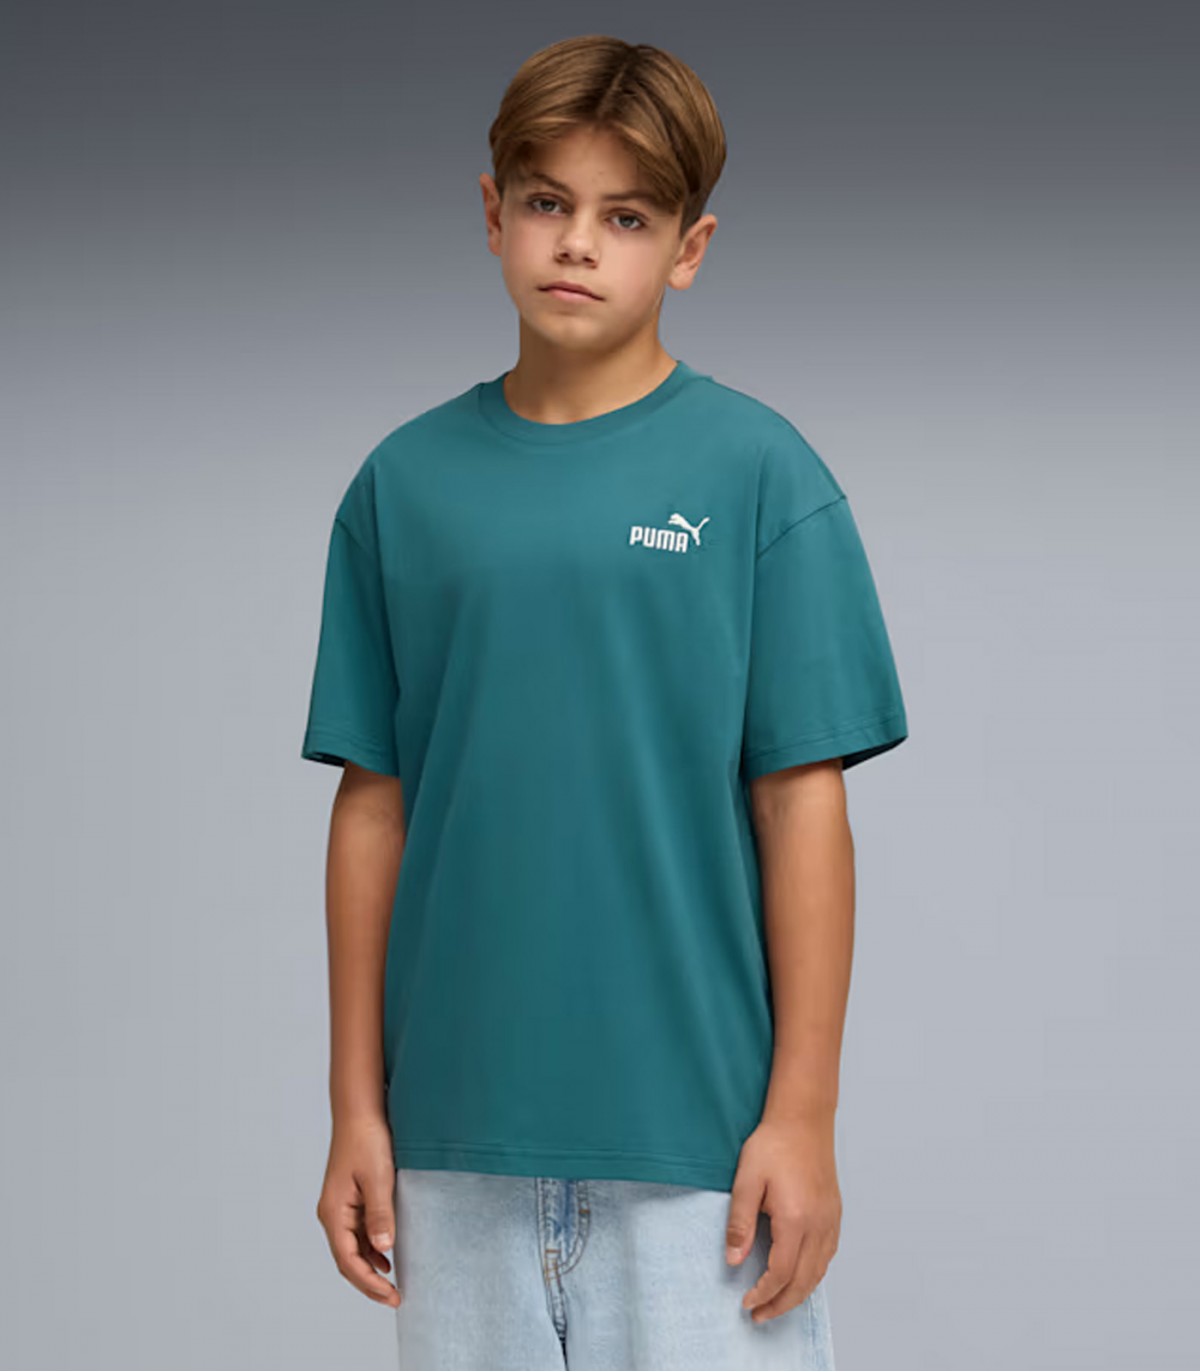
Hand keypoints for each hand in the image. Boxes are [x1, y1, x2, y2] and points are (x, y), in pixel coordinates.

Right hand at [315, 1114, 401, 1307]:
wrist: (360, 1112)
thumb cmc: (367, 1140)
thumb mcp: (378, 1177)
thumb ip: (380, 1213)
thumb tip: (384, 1248)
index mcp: (334, 1212)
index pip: (348, 1260)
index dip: (369, 1283)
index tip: (391, 1296)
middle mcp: (332, 1214)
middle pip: (348, 1259)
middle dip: (369, 1282)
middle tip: (395, 1298)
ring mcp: (340, 1207)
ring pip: (353, 1248)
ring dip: (370, 1267)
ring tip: (393, 1284)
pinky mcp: (350, 1199)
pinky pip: (358, 1233)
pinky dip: (371, 1249)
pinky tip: (387, 1255)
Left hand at [725, 1115, 841, 1323]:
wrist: (803, 1119)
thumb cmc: (774, 1145)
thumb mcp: (746, 1180)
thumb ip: (740, 1223)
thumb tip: (734, 1261)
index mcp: (796, 1220)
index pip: (781, 1273)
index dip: (763, 1293)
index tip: (747, 1303)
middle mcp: (819, 1226)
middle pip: (804, 1281)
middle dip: (781, 1304)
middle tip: (759, 1315)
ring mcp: (831, 1220)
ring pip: (819, 1272)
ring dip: (799, 1293)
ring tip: (777, 1303)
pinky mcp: (835, 1213)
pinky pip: (828, 1256)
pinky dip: (813, 1275)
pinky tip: (800, 1276)